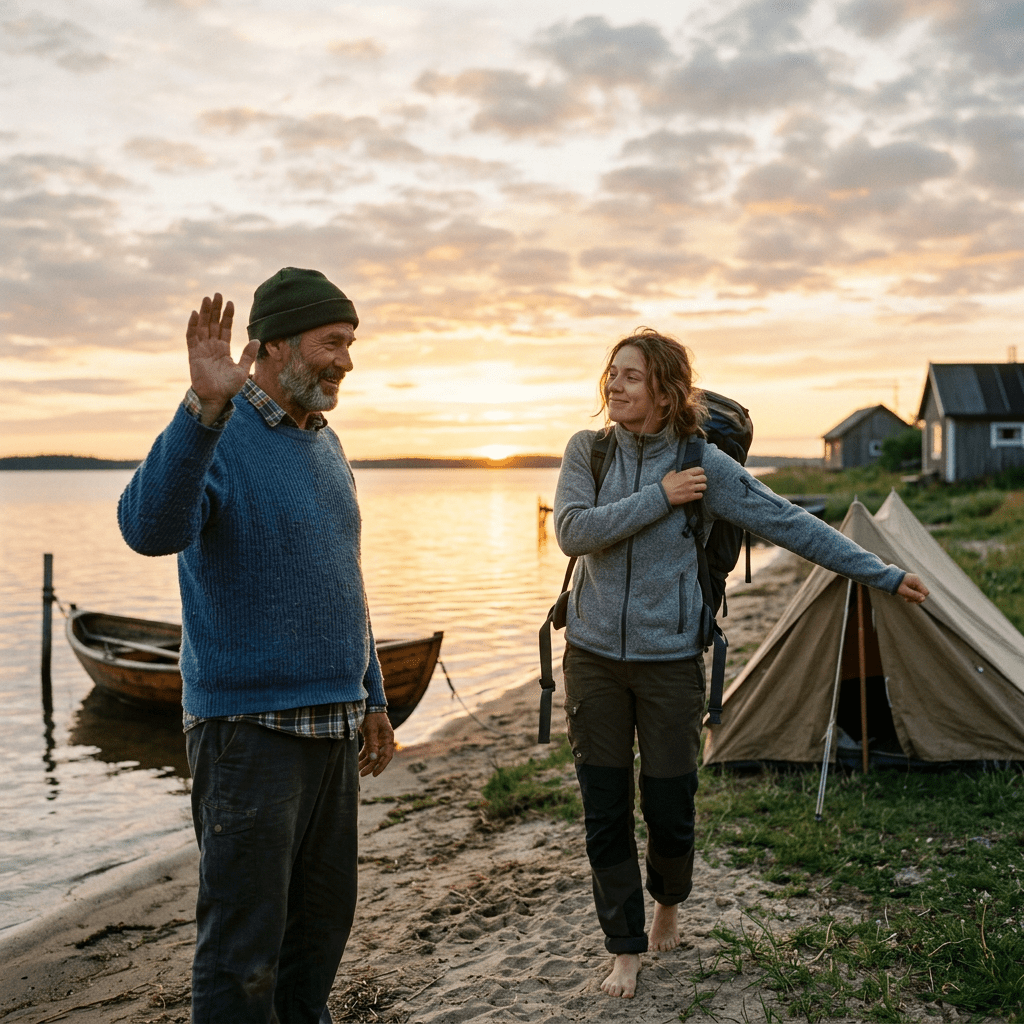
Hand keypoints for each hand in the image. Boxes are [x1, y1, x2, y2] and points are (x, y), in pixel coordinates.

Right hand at [186, 293, 259, 424]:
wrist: (216, 399)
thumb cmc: (229, 388)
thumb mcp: (242, 370)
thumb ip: (248, 355)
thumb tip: (257, 340)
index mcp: (224, 349)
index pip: (225, 328)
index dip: (227, 316)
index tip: (230, 303)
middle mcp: (212, 346)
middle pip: (213, 323)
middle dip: (215, 309)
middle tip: (217, 294)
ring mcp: (202, 349)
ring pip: (202, 326)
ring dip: (204, 313)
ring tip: (207, 298)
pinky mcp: (193, 354)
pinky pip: (191, 337)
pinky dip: (192, 326)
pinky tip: (195, 314)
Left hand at [358, 712, 394, 776]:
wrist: (368, 705)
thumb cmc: (371, 717)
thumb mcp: (371, 730)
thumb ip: (372, 744)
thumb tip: (373, 759)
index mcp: (388, 738)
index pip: (387, 756)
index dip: (381, 766)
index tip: (374, 774)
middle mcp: (384, 740)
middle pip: (379, 757)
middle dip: (371, 766)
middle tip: (362, 774)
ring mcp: (378, 739)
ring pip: (373, 754)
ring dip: (366, 762)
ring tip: (358, 769)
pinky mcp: (371, 738)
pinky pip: (368, 749)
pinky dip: (363, 755)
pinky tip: (357, 761)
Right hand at [661, 467, 706, 505]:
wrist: (663, 495)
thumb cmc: (665, 484)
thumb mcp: (671, 474)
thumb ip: (678, 471)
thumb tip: (681, 471)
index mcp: (686, 473)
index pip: (700, 470)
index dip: (701, 472)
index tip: (699, 474)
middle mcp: (690, 480)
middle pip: (704, 478)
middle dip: (702, 479)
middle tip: (699, 482)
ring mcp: (691, 489)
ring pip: (704, 486)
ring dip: (702, 487)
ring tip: (698, 488)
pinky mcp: (690, 497)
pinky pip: (700, 495)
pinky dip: (699, 495)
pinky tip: (695, 495)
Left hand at [897, 573, 928, 603]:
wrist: (887, 578)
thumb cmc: (895, 584)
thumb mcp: (904, 591)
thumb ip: (914, 595)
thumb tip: (923, 599)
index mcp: (917, 581)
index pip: (925, 592)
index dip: (921, 597)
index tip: (913, 600)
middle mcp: (917, 581)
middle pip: (922, 593)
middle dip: (915, 598)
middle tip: (907, 599)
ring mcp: (914, 583)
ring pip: (918, 594)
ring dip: (912, 597)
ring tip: (905, 597)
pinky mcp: (911, 585)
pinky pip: (914, 592)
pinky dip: (910, 595)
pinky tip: (904, 596)